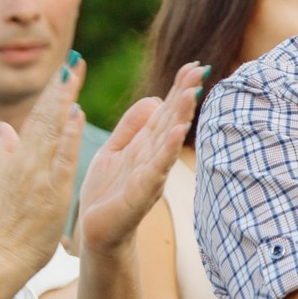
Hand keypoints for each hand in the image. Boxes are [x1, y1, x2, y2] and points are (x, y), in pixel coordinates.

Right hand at [0, 54, 88, 278]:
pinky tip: (76, 114)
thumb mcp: (1, 182)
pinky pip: (60, 157)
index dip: (51, 92)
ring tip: (74, 72)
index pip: (37, 117)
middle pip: (44, 115)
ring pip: (51, 129)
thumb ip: (4, 152)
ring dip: (63, 99)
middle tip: (73, 58)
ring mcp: (37, 174)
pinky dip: (67, 135)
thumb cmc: (4, 224)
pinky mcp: (50, 190)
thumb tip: (2, 126)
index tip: (64, 69)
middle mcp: (27, 160)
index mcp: (19, 158)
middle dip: (59, 86)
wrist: (0, 256)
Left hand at [75, 64, 202, 256]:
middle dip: (185, 96)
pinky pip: (156, 169)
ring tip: (192, 94)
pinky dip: (167, 151)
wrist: (96, 232)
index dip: (178, 89)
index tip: (193, 66)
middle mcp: (153, 159)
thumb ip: (131, 126)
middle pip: (172, 122)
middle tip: (201, 70)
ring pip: (168, 142)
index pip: (166, 113)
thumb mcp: (114, 150)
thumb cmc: (107, 193)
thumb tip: (154, 98)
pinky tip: (177, 134)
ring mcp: (150, 176)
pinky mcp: (139, 195)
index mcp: (146, 147)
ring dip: (181, 118)